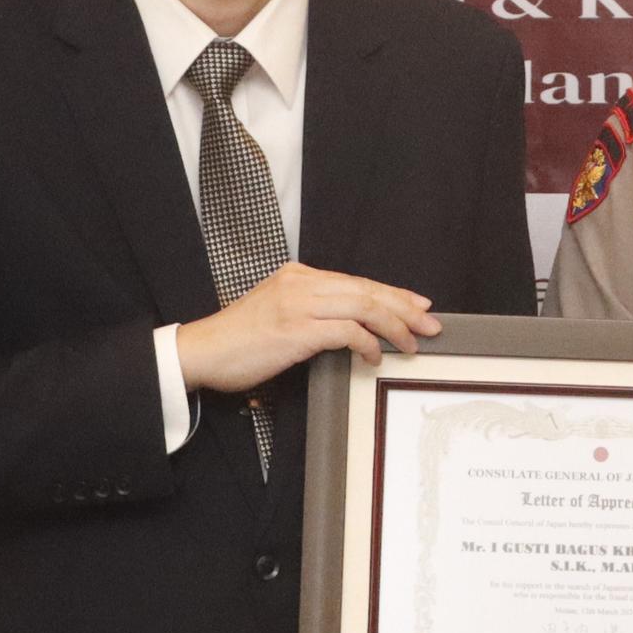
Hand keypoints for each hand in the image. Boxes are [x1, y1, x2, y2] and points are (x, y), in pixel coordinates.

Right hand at [175, 262, 439, 395]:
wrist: (202, 351)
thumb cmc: (239, 340)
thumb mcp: (279, 312)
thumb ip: (312, 310)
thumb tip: (354, 328)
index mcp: (299, 275)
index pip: (358, 282)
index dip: (393, 294)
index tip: (418, 306)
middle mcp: (302, 283)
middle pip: (367, 290)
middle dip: (404, 308)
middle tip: (430, 324)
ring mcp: (299, 303)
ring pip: (364, 306)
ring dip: (394, 327)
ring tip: (411, 344)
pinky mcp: (297, 328)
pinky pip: (347, 332)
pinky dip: (368, 344)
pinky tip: (374, 357)